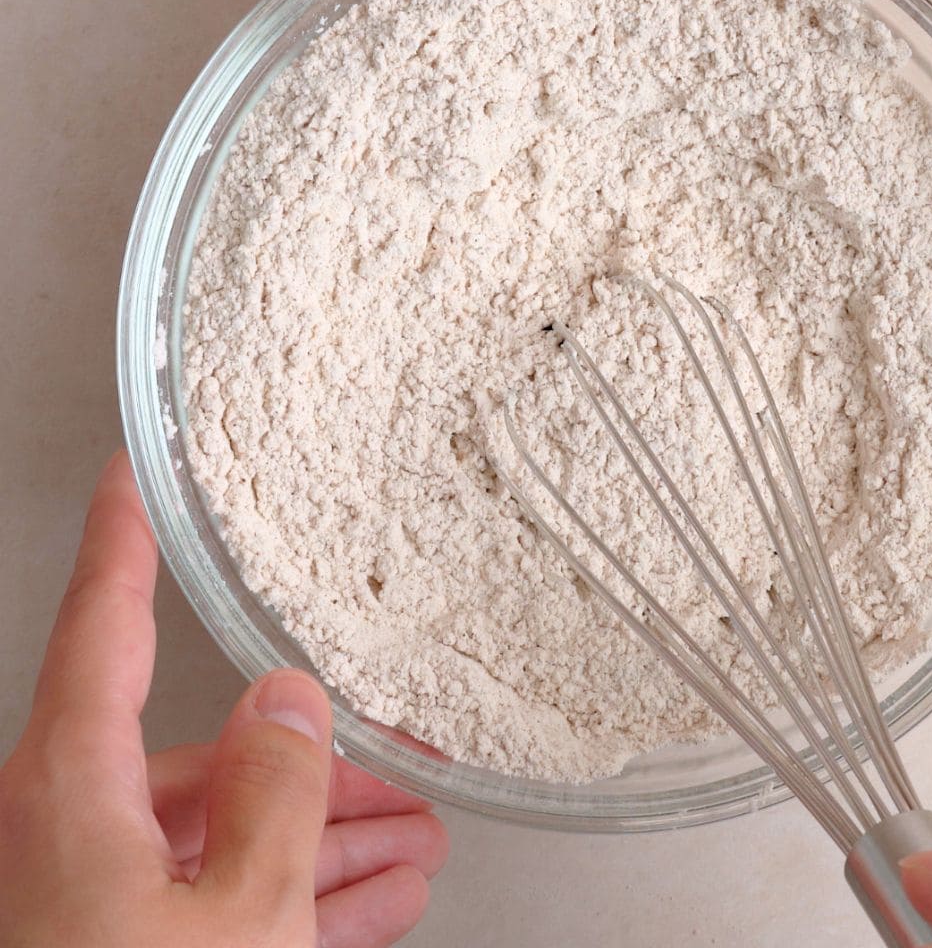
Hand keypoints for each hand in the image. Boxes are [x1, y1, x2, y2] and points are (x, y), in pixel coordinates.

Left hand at [0, 451, 447, 947]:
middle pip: (207, 755)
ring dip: (329, 837)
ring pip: (227, 837)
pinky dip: (302, 897)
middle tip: (401, 751)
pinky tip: (378, 898)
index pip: (98, 626)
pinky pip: (223, 904)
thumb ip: (273, 794)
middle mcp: (67, 838)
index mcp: (67, 795)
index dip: (122, 538)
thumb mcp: (236, 919)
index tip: (130, 471)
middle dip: (318, 759)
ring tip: (421, 835)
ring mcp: (96, 908)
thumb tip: (288, 700)